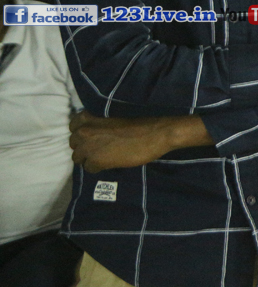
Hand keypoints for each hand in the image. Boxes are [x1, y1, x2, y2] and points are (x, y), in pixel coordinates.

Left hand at [69, 111, 194, 171]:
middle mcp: (84, 132)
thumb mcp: (114, 119)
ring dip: (89, 158)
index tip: (92, 136)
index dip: (83, 133)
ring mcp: (88, 147)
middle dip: (84, 147)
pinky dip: (97, 167)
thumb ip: (99, 124)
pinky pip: (89, 168)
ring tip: (104, 157)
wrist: (155, 134)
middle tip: (99, 148)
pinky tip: (109, 163)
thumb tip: (93, 135)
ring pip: (78, 158)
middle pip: (73, 144)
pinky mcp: (96, 161)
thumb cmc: (139, 124)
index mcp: (89, 118)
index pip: (73, 127)